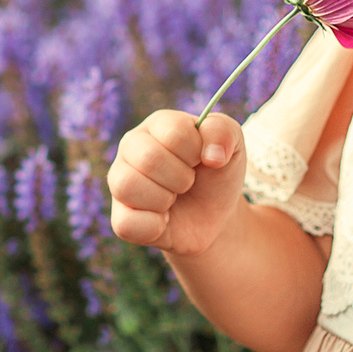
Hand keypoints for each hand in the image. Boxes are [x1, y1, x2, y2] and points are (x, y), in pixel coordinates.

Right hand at [106, 110, 245, 257]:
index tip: (201, 160)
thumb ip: (224, 133)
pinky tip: (163, 220)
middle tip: (188, 183)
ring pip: (128, 185)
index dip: (196, 152)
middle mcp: (131, 147)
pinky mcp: (119, 216)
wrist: (214, 216)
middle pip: (149, 158)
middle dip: (182, 178)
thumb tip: (213, 156)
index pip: (174, 133)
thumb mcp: (232, 146)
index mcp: (158, 125)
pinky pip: (126, 223)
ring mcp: (119, 181)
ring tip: (173, 198)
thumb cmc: (216, 175)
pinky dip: (154, 226)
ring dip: (164, 199)